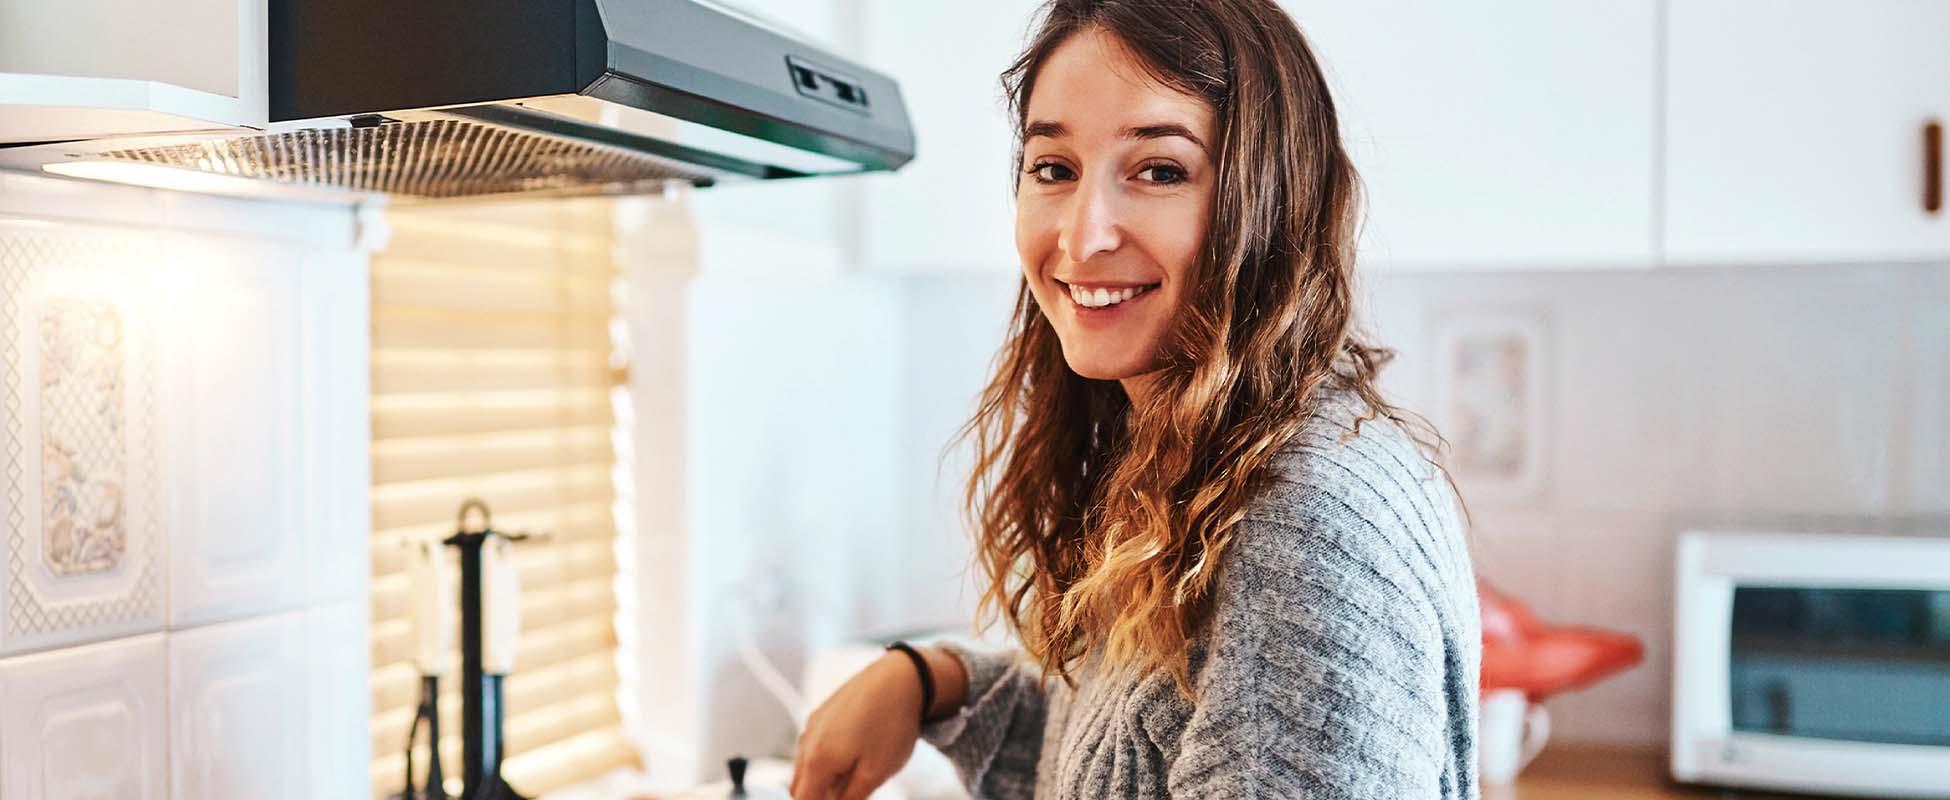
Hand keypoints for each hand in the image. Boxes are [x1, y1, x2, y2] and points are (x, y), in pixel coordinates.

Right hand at [789, 648, 965, 799]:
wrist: (901, 677)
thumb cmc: (891, 724)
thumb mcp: (875, 773)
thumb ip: (849, 799)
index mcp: (816, 761)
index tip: (842, 799)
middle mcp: (807, 741)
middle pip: (800, 786)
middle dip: (819, 796)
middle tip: (850, 791)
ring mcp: (813, 725)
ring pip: (807, 765)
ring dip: (823, 778)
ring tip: (856, 773)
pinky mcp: (822, 713)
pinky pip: (815, 745)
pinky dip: (827, 758)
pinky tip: (854, 753)